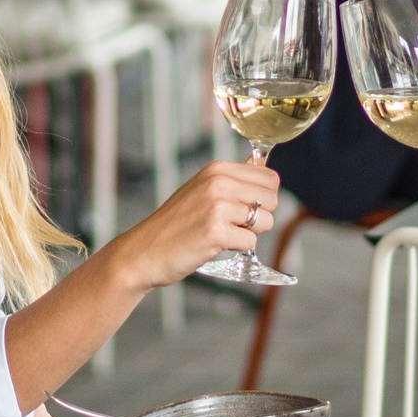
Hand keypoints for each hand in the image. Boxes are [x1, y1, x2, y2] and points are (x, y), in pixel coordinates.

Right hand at [114, 157, 281, 290]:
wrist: (144, 250)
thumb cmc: (175, 223)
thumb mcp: (201, 188)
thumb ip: (232, 178)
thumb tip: (260, 166)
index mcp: (217, 169)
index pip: (270, 177)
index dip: (263, 197)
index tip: (242, 206)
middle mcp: (218, 183)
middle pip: (272, 199)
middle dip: (259, 216)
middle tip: (231, 224)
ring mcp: (217, 207)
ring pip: (265, 221)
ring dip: (249, 233)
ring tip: (222, 233)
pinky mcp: (216, 232)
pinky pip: (250, 242)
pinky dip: (237, 248)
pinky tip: (215, 244)